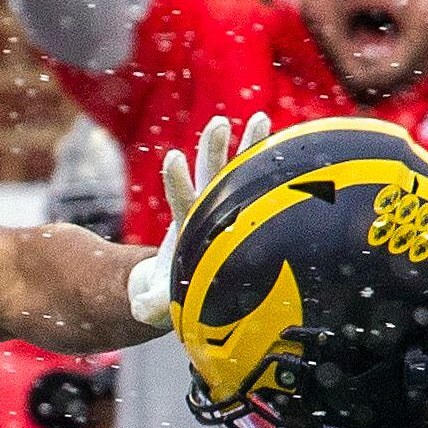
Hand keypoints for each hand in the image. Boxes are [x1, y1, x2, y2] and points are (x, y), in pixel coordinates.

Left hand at [128, 111, 270, 327]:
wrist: (184, 283)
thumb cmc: (175, 294)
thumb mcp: (159, 303)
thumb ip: (149, 304)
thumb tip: (141, 309)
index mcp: (185, 230)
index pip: (181, 201)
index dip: (178, 183)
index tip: (174, 158)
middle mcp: (203, 211)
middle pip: (208, 176)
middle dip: (213, 151)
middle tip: (218, 123)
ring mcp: (221, 206)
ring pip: (233, 172)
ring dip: (245, 146)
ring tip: (258, 118)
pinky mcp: (238, 209)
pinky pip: (253, 183)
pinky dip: (266, 163)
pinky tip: (286, 141)